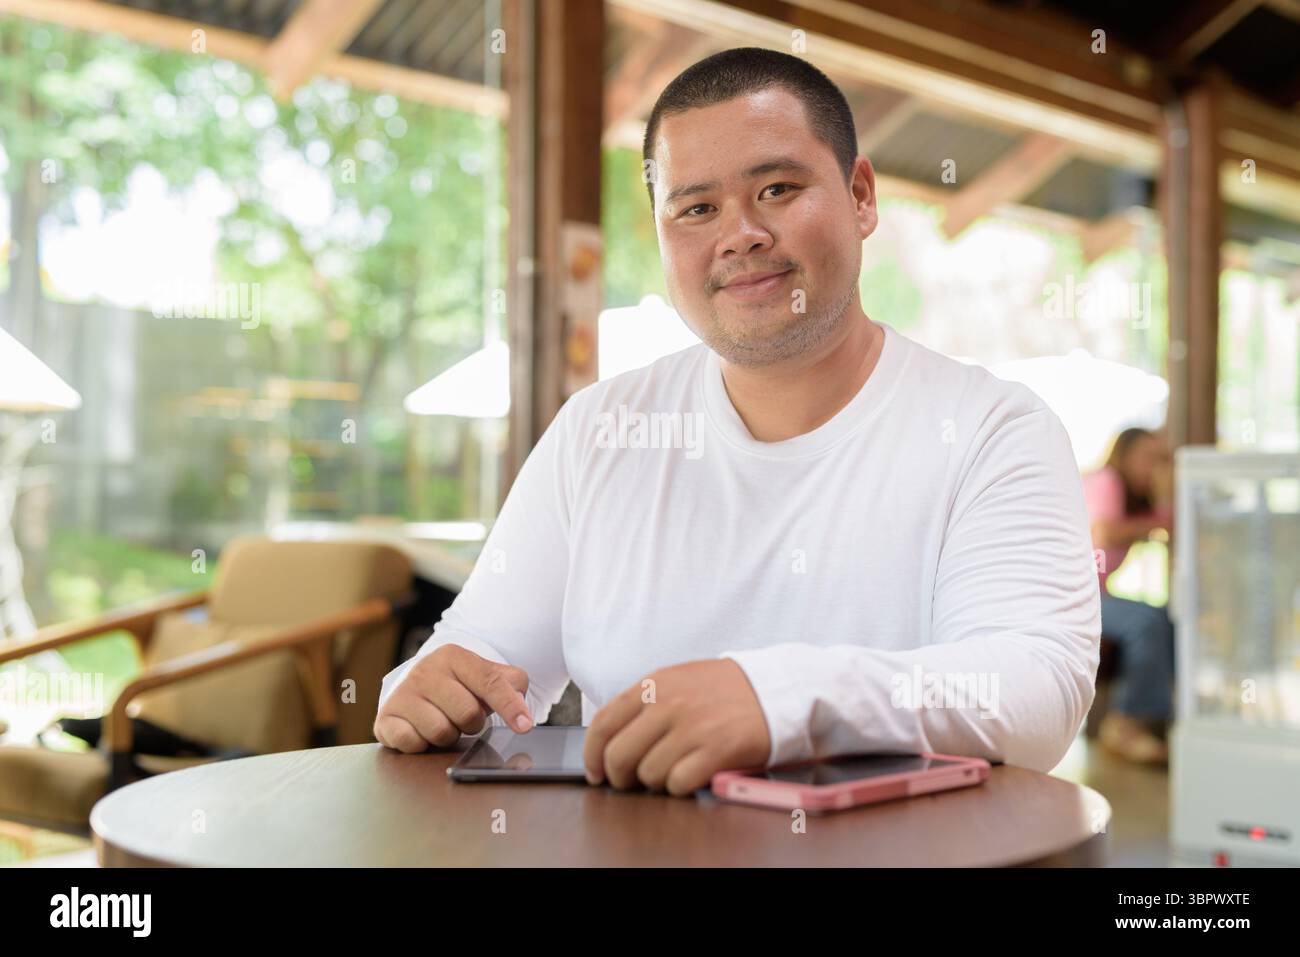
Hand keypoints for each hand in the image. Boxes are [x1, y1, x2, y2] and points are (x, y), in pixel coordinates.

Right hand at [373, 644, 532, 752]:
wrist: (415, 688)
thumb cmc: (458, 685)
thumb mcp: (485, 676)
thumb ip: (511, 687)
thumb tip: (523, 717)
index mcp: (453, 656)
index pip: (490, 682)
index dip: (510, 706)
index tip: (525, 725)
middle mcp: (425, 671)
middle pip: (468, 714)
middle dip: (472, 723)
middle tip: (464, 717)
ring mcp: (402, 694)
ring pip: (441, 732)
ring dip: (448, 736)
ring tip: (443, 722)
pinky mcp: (386, 718)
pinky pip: (413, 743)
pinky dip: (422, 745)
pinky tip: (422, 731)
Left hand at [583, 659, 770, 796]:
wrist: (776, 689)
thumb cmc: (724, 690)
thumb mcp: (678, 680)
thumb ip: (644, 704)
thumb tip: (610, 740)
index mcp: (654, 684)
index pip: (604, 723)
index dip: (593, 754)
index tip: (595, 771)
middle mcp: (668, 704)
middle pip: (619, 755)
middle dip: (619, 777)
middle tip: (629, 782)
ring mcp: (692, 727)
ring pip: (647, 774)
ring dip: (655, 781)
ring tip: (673, 770)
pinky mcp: (716, 750)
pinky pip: (677, 783)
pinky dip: (680, 787)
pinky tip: (691, 775)